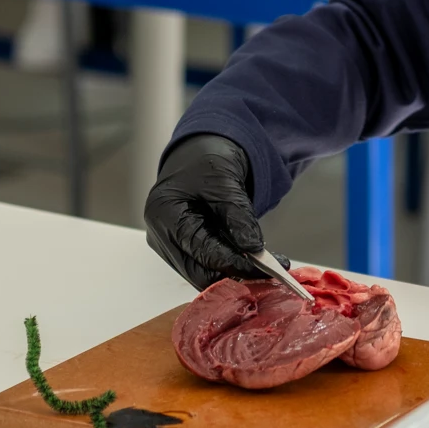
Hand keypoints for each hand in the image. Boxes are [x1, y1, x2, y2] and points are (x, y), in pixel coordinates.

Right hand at [143, 134, 278, 290]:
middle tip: (268, 271)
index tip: (260, 267)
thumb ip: (237, 214)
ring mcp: (168, 244)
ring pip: (200, 273)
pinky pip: (203, 265)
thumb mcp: (224, 179)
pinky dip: (226, 265)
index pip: (198, 250)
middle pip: (196, 271)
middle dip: (232, 273)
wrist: (200, 153)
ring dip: (231, 272)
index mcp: (163, 212)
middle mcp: (160, 233)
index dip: (231, 262)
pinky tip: (248, 259)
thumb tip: (253, 248)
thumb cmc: (205, 159)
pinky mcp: (181, 248)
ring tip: (264, 265)